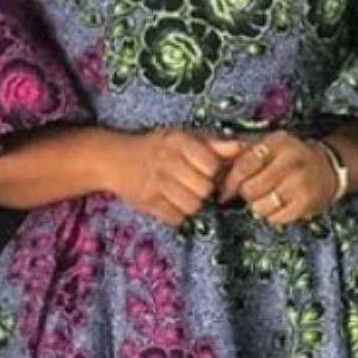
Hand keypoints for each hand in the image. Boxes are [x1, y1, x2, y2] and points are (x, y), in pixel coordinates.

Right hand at [109, 129, 247, 227]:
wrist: (116, 159)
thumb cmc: (157, 148)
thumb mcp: (183, 138)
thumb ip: (213, 144)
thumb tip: (242, 146)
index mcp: (178, 141)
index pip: (212, 165)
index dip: (213, 171)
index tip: (205, 170)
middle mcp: (166, 161)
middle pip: (204, 189)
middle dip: (203, 189)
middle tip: (193, 184)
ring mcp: (155, 184)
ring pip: (192, 206)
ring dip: (191, 203)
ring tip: (182, 193)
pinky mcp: (147, 203)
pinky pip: (176, 218)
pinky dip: (176, 214)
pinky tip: (170, 202)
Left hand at [216, 131, 337, 224]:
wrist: (327, 167)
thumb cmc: (288, 157)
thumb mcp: (267, 145)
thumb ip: (240, 152)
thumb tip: (212, 169)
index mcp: (277, 142)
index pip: (244, 165)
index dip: (230, 181)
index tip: (224, 191)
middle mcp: (291, 159)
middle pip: (251, 189)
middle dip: (246, 194)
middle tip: (252, 192)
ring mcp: (301, 182)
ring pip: (262, 206)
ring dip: (259, 206)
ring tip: (266, 198)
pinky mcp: (307, 203)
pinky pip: (276, 218)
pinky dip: (273, 215)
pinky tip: (278, 205)